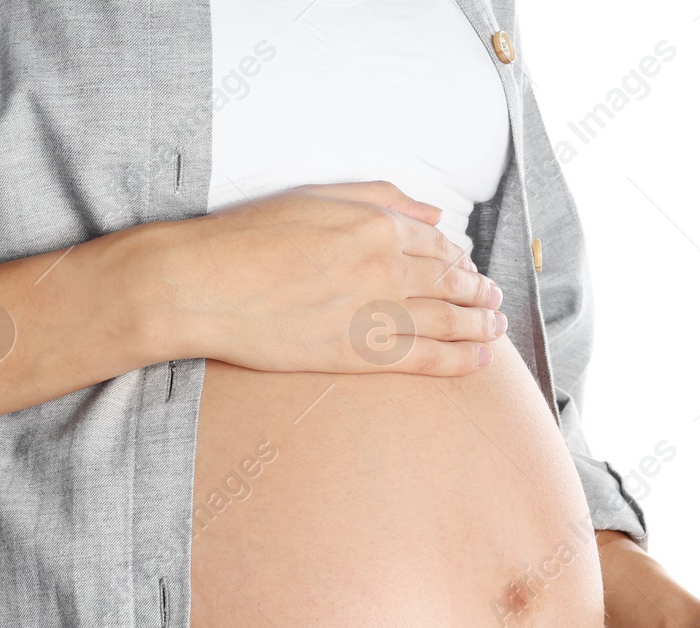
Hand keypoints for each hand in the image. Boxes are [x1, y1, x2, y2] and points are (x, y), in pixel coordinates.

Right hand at [151, 181, 504, 375]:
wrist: (203, 284)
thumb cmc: (249, 236)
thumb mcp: (316, 195)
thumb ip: (381, 199)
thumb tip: (434, 214)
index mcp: (377, 224)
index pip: (438, 243)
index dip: (459, 257)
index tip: (468, 267)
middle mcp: (386, 267)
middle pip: (451, 282)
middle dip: (480, 291)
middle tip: (494, 299)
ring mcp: (376, 312)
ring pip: (449, 320)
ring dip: (481, 324)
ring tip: (496, 327)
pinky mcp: (360, 353)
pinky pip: (427, 359)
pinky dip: (461, 360)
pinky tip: (481, 360)